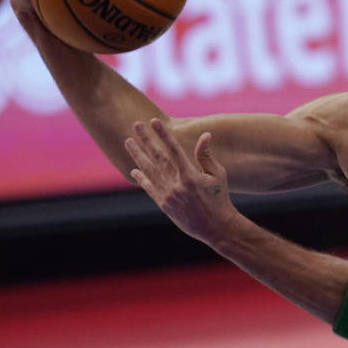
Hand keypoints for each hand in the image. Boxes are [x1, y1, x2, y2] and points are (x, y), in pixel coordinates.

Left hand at [124, 119, 236, 243]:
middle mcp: (176, 185)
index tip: (154, 121)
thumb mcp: (218, 175)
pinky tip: (134, 169)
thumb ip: (207, 156)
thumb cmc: (219, 198)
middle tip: (135, 125)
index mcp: (190, 176)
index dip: (163, 134)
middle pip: (157, 157)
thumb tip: (205, 135)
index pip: (173, 149)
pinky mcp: (164, 205)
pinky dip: (141, 178)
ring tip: (128, 142)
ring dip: (138, 155)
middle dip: (146, 140)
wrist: (215, 227)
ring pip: (149, 171)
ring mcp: (168, 195)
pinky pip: (149, 188)